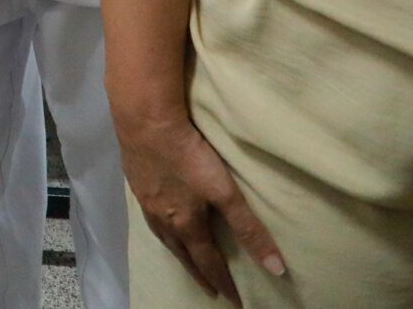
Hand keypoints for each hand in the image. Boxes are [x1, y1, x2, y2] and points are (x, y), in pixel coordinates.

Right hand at [118, 107, 287, 302]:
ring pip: (163, 237)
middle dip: (198, 273)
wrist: (145, 121)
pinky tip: (160, 215)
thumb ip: (249, 228)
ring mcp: (146, 200)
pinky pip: (149, 216)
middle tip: (209, 289)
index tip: (234, 301)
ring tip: (185, 257)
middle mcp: (163, 219)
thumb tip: (276, 268)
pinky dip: (160, 227)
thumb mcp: (225, 191)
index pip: (208, 262)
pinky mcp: (135, 181)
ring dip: (177, 252)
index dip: (223, 282)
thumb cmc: (189, 155)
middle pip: (183, 254)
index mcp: (186, 224)